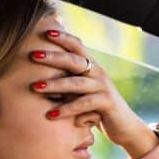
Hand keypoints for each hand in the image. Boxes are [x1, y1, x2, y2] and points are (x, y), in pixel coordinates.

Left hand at [29, 29, 157, 158]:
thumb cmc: (97, 110)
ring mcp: (103, 87)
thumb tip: (38, 82)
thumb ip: (67, 86)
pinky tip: (51, 115)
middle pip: (74, 60)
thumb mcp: (81, 94)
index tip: (45, 32)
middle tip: (33, 55)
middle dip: (53, 57)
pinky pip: (84, 103)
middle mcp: (98, 73)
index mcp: (92, 67)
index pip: (78, 46)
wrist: (125, 127)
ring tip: (35, 87)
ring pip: (76, 83)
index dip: (63, 37)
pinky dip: (67, 109)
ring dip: (54, 84)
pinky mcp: (107, 102)